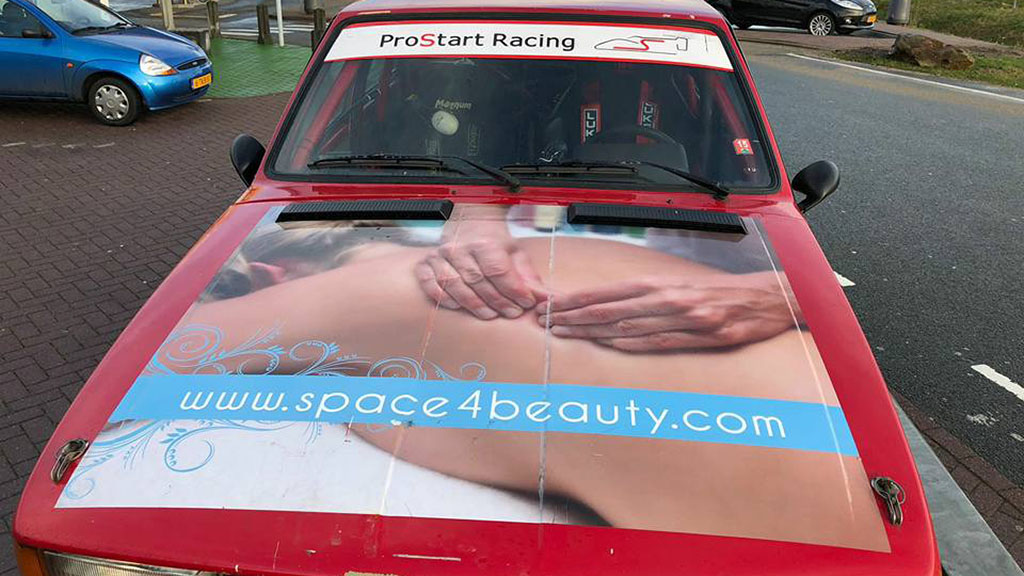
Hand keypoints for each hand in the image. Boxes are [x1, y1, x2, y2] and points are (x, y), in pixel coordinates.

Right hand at [415, 215, 543, 319]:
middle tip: (511, 313)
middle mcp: (460, 248)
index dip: (513, 291)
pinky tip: (457, 306)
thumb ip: (529, 279)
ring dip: (472, 304)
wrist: (468, 223)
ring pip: (454, 285)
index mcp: (484, 243)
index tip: (524, 303)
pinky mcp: (426, 264)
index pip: (498, 271)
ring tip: (489, 314)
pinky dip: (442, 297)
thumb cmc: (492, 242)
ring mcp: (441, 256)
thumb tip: (546, 299)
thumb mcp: (515, 255)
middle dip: (497, 301)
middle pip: (478, 281)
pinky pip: (430, 284)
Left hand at [538, 271, 798, 350]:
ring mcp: (686, 318)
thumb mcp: (682, 285)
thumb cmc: (720, 292)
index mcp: (662, 283)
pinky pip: (660, 342)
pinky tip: (607, 345)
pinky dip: (631, 344)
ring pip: (629, 325)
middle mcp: (670, 298)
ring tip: (565, 334)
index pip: (609, 291)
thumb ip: (648, 296)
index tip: (552, 305)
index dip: (578, 299)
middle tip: (546, 321)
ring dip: (593, 331)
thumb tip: (610, 305)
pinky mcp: (703, 336)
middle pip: (611, 308)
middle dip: (575, 315)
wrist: (769, 298)